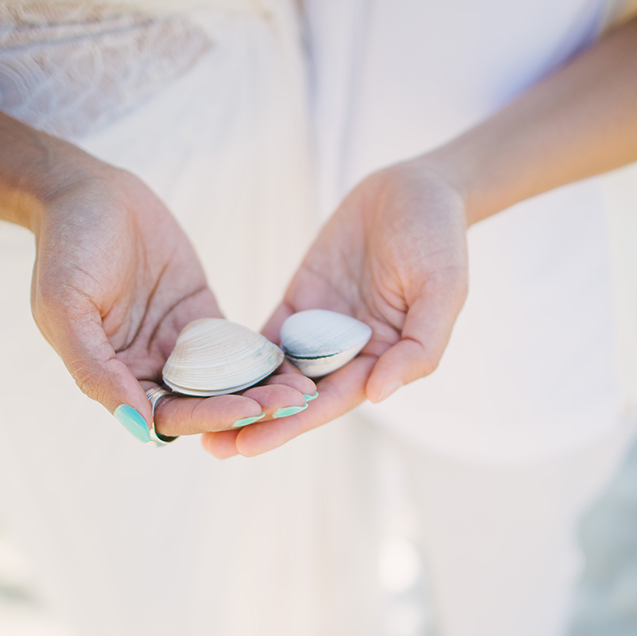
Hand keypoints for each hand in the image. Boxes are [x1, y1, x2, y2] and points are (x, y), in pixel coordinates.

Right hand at [31, 164, 314, 438]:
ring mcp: (178, 345)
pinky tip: (298, 361)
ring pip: (225, 381)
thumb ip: (96, 369)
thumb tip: (139, 424)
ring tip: (302, 390)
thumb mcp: (65, 308)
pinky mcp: (202, 317)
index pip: (166, 415)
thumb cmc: (66, 248)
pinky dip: (265, 357)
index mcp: (114, 377)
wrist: (86, 192)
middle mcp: (148, 369)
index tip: (246, 412)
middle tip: (291, 405)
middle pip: (203, 404)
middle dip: (246, 407)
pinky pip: (237, 346)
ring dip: (262, 388)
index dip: (207, 417)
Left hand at [202, 157, 468, 457]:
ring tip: (191, 416)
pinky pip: (263, 334)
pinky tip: (200, 370)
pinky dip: (235, 354)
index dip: (290, 424)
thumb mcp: (444, 290)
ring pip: (273, 374)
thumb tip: (378, 395)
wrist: (417, 188)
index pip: (330, 402)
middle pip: (294, 398)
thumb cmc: (440, 240)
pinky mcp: (298, 304)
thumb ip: (418, 346)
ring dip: (238, 397)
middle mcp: (346, 356)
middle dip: (253, 422)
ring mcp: (318, 331)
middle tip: (209, 446)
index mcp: (381, 362)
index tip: (249, 446)